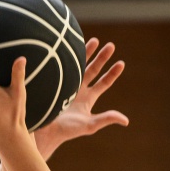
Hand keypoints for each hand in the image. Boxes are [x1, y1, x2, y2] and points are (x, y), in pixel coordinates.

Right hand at [34, 37, 128, 158]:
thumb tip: (126, 121)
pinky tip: (70, 46)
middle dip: (102, 58)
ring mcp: (68, 85)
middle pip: (94, 70)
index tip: (121, 63)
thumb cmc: (67, 130)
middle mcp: (80, 90)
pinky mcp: (56, 82)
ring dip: (87, 53)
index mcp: (89, 98)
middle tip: (111, 45)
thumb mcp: (90, 125)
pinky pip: (63, 66)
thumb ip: (106, 119)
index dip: (113, 73)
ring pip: (80, 65)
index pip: (104, 83)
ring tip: (95, 40)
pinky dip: (68, 57)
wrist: (44, 129)